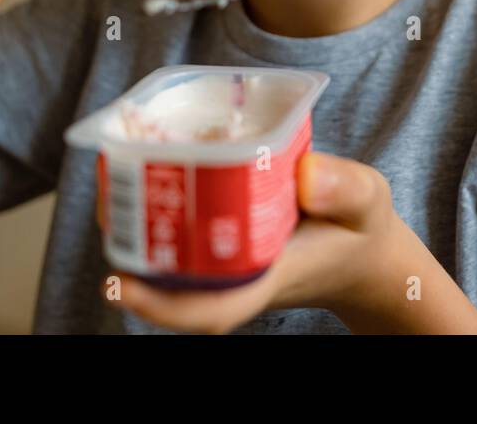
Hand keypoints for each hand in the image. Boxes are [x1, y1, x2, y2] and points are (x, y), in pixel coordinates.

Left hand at [99, 151, 409, 333]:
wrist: (361, 252)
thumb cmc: (361, 228)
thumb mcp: (368, 200)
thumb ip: (346, 188)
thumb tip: (307, 174)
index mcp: (266, 277)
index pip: (207, 308)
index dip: (159, 306)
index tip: (118, 284)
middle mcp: (234, 278)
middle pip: (168, 281)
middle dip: (131, 245)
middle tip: (109, 193)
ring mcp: (223, 266)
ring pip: (165, 259)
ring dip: (138, 223)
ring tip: (117, 172)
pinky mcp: (218, 248)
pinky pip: (177, 236)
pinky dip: (159, 206)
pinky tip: (146, 167)